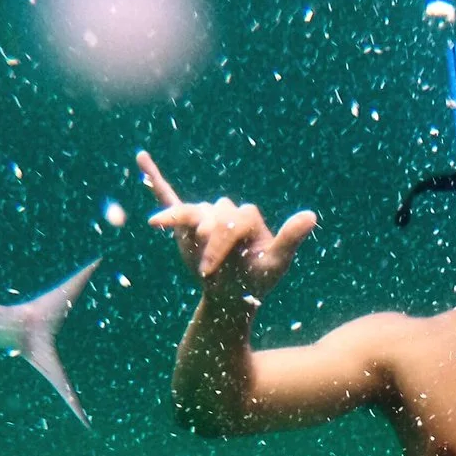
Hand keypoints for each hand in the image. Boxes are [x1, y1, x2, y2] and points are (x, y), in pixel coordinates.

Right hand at [138, 149, 317, 305]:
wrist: (229, 298)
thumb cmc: (254, 282)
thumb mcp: (275, 263)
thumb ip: (290, 238)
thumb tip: (312, 214)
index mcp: (248, 217)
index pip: (232, 220)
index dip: (220, 245)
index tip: (210, 272)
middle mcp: (227, 211)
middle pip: (212, 215)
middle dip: (208, 243)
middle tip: (207, 270)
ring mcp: (206, 216)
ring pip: (190, 212)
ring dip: (184, 228)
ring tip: (191, 252)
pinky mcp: (186, 223)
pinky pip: (169, 195)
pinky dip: (154, 178)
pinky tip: (142, 158)